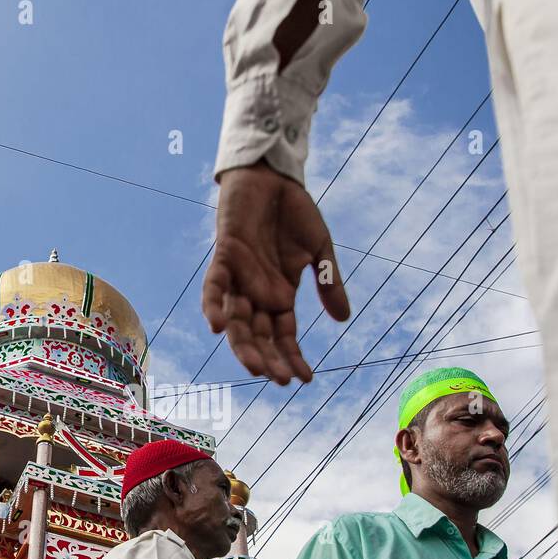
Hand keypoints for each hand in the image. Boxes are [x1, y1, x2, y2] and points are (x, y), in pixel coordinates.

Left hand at [203, 162, 347, 385]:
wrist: (274, 177)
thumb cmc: (295, 214)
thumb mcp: (319, 251)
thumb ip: (329, 282)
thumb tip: (343, 319)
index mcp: (281, 295)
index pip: (284, 336)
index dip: (292, 357)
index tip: (305, 379)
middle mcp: (257, 293)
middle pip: (258, 335)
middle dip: (268, 359)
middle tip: (280, 381)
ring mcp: (240, 277)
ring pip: (236, 320)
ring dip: (243, 344)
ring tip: (256, 368)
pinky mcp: (225, 256)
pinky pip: (215, 286)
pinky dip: (213, 305)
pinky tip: (216, 326)